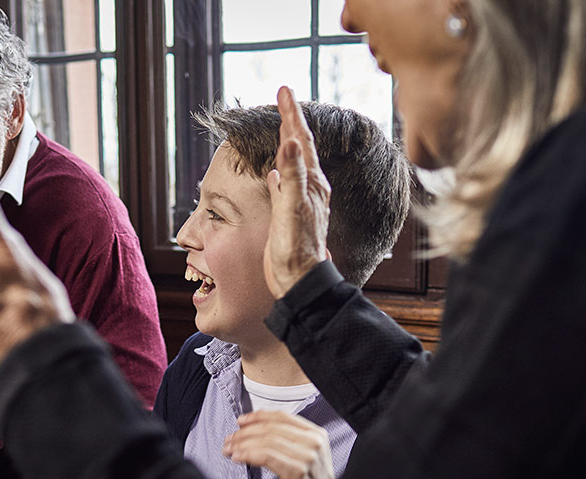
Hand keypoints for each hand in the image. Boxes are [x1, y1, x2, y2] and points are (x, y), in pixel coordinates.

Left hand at [223, 410, 335, 478]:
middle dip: (245, 432)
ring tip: (230, 449)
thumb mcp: (305, 457)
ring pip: (267, 442)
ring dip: (243, 444)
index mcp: (317, 434)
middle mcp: (314, 442)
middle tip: (230, 439)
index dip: (258, 416)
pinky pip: (267, 457)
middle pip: (271, 429)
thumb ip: (289, 441)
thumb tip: (256, 430)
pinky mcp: (298, 471)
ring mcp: (307, 456)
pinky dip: (249, 455)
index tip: (242, 421)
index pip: (282, 417)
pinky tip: (238, 458)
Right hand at [263, 86, 329, 297]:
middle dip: (290, 119)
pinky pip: (284, 183)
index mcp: (312, 183)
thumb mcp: (293, 208)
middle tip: (283, 95)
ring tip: (281, 124)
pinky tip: (273, 171)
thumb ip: (293, 175)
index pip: (301, 140)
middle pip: (300, 145)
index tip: (284, 90)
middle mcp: (310, 188)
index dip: (291, 114)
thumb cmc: (297, 248)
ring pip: (293, 162)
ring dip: (286, 141)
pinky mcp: (290, 213)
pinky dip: (278, 170)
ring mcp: (300, 200)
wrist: (298, 279)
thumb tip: (290, 142)